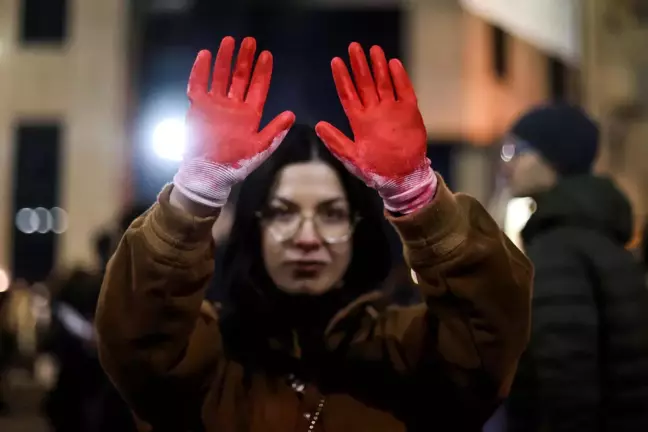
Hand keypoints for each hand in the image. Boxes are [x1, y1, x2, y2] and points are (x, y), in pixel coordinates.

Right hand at [173, 36, 294, 207]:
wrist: (210, 174)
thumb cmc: (236, 163)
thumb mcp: (260, 148)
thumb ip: (275, 131)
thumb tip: (291, 114)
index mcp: (250, 114)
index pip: (258, 88)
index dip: (262, 72)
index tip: (266, 55)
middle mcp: (234, 106)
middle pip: (240, 77)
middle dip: (245, 59)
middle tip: (250, 41)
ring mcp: (216, 105)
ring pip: (221, 76)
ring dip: (225, 59)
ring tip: (230, 41)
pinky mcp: (199, 107)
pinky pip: (198, 85)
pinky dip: (201, 70)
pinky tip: (205, 55)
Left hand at [315, 43, 435, 213]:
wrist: (401, 178)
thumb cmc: (375, 170)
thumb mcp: (351, 158)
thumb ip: (336, 142)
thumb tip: (318, 126)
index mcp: (359, 121)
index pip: (348, 94)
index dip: (342, 78)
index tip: (336, 62)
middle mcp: (374, 112)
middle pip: (365, 83)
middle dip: (359, 65)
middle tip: (353, 47)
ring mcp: (392, 110)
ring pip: (384, 83)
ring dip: (378, 67)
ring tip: (373, 50)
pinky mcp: (409, 112)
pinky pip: (404, 91)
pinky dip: (400, 78)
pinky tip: (393, 64)